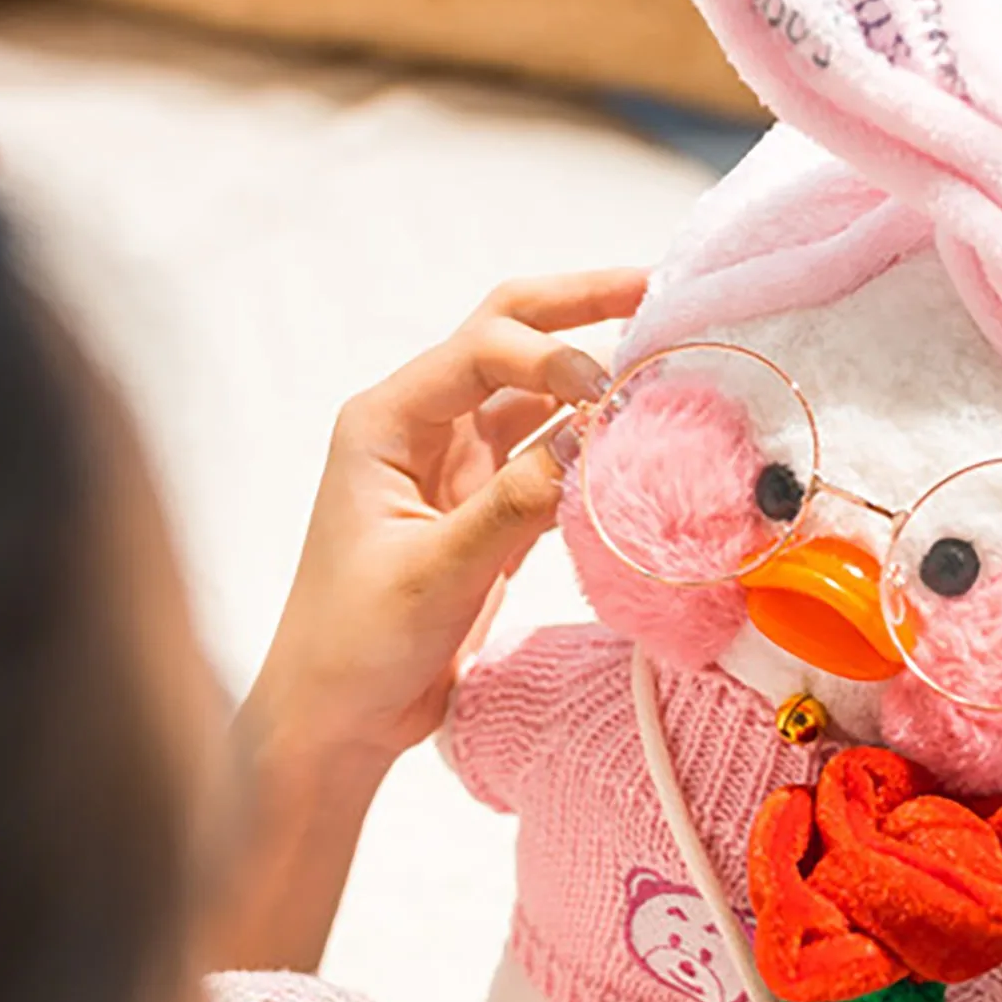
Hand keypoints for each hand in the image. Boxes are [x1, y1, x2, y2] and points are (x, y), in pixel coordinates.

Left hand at [244, 271, 646, 776]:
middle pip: (506, 340)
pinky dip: (593, 449)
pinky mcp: (489, 510)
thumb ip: (512, 507)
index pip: (481, 352)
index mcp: (386, 424)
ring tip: (663, 363)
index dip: (553, 358)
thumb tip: (593, 444)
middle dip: (577, 309)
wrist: (338, 716)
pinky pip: (551, 459)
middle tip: (655, 286)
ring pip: (537, 398)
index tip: (611, 395)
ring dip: (593, 382)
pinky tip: (639, 442)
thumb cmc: (354, 643)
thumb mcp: (434, 573)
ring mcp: (460, 468)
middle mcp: (423, 430)